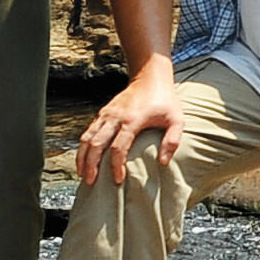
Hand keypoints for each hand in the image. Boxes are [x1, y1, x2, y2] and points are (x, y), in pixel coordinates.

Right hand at [76, 73, 183, 191]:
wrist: (150, 77)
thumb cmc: (165, 101)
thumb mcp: (176, 119)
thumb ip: (172, 141)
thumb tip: (163, 162)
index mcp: (132, 120)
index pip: (118, 147)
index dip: (115, 166)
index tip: (118, 180)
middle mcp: (115, 117)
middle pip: (96, 144)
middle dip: (91, 165)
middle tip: (91, 183)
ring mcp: (106, 114)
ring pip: (87, 138)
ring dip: (82, 157)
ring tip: (82, 175)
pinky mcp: (102, 113)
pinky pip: (88, 132)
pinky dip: (83, 147)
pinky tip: (83, 159)